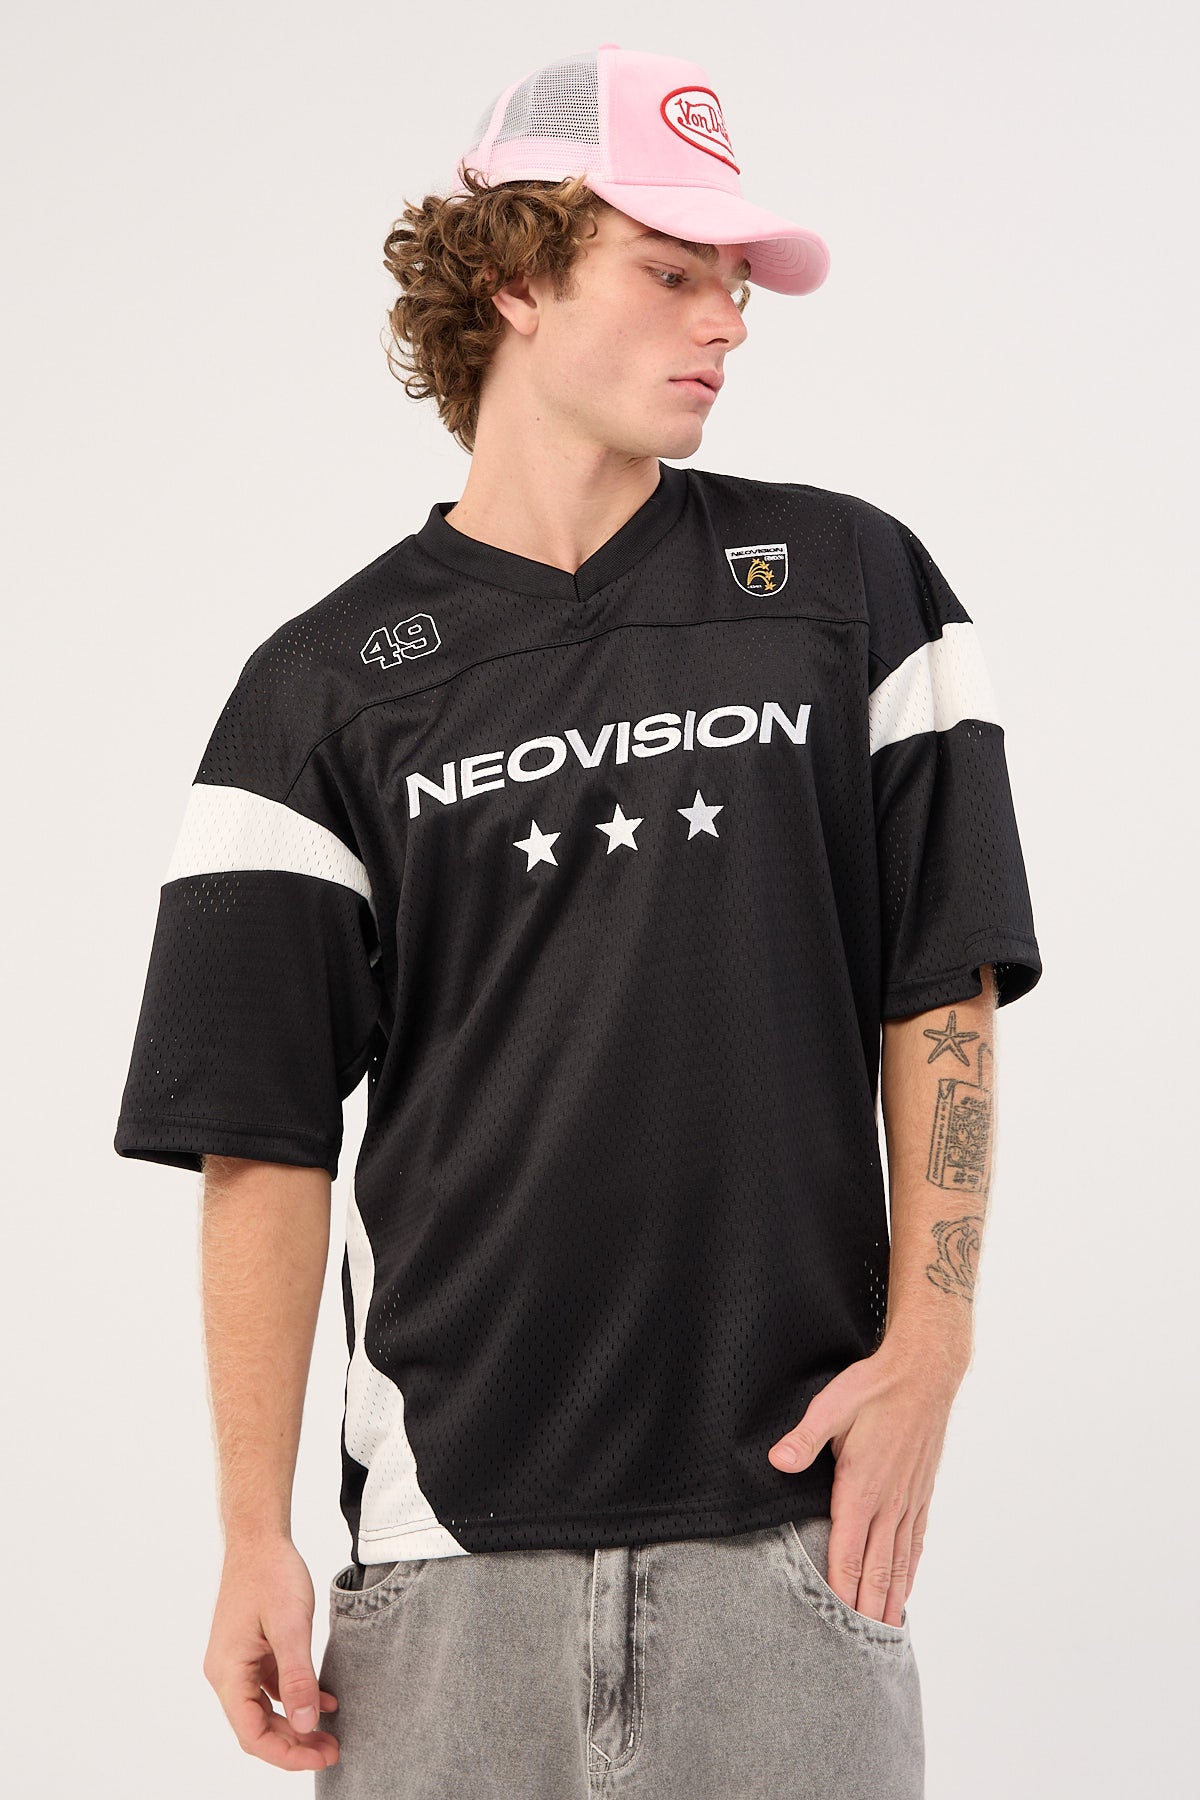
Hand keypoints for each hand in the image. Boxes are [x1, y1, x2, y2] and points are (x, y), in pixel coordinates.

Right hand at [202, 1536, 339, 1771]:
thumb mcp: (291, 1627)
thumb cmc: (271, 1574)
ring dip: (297, 1724)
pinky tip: (325, 1700)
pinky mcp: (250, 1651)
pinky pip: (270, 1687)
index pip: (252, 1734)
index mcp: (228, 1672)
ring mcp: (236, 1662)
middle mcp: (226, 1673)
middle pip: (257, 1727)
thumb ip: (298, 1678)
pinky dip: (295, 1697)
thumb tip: (307, 1725)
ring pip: (264, 1710)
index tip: (321, 1757)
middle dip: (295, 1744)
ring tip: (331, 1735)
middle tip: (333, 1750)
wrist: (258, 1537)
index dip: (286, 1753)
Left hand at [767, 1343, 960, 1626]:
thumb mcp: (830, 1405)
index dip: (841, 1592)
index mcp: (861, 1488)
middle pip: (876, 1570)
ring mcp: (908, 1500)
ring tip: (884, 1633)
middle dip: (867, 1611)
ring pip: (899, 1562)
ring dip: (891, 1599)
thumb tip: (777, 1461)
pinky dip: (910, 1570)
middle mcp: (888, 1503)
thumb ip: (804, 1439)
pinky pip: (916, 1541)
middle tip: (860, 1650)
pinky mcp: (920, 1492)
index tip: (836, 1626)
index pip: (848, 1554)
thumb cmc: (875, 1387)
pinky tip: (906, 1587)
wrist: (925, 1373)